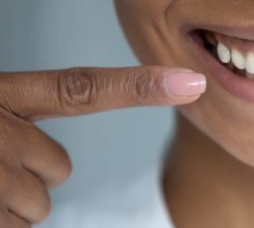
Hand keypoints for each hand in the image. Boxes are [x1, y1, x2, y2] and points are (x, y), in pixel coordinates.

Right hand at [0, 66, 205, 226]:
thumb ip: (19, 120)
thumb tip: (53, 160)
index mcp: (3, 96)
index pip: (82, 89)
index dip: (140, 88)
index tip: (191, 83)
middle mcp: (1, 131)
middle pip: (60, 166)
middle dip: (32, 172)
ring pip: (40, 204)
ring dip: (12, 201)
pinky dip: (2, 223)